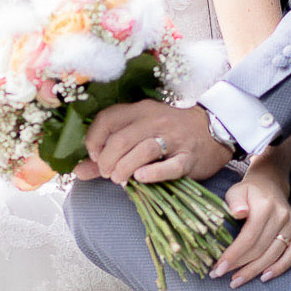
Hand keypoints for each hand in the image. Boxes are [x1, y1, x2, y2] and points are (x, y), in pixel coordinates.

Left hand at [79, 102, 232, 185]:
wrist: (213, 130)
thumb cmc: (169, 133)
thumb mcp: (139, 133)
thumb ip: (107, 153)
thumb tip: (77, 171)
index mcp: (140, 110)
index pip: (107, 119)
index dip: (94, 140)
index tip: (94, 156)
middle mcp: (155, 120)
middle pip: (121, 139)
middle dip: (107, 161)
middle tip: (107, 174)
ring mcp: (174, 139)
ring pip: (142, 151)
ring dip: (124, 168)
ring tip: (120, 180)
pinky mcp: (189, 158)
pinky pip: (169, 166)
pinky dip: (152, 174)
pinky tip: (141, 179)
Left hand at [210, 140, 290, 286]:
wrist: (270, 185)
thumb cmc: (248, 192)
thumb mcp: (236, 191)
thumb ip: (234, 201)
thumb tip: (239, 213)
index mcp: (266, 207)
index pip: (248, 238)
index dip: (233, 255)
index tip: (218, 268)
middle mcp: (283, 217)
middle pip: (260, 249)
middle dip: (240, 266)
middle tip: (221, 276)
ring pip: (274, 255)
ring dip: (255, 271)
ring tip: (237, 280)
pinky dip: (279, 268)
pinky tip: (264, 277)